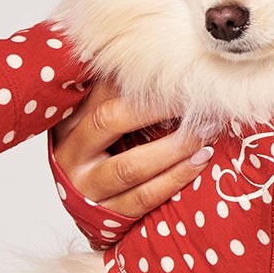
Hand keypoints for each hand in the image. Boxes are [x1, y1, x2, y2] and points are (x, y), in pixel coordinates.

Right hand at [49, 81, 212, 220]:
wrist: (90, 209)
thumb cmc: (101, 155)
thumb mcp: (99, 123)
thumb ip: (119, 96)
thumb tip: (161, 58)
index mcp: (68, 122)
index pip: (100, 89)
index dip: (137, 79)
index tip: (173, 68)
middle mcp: (71, 153)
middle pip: (110, 121)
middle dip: (155, 108)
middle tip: (192, 97)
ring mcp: (86, 188)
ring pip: (131, 166)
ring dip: (174, 147)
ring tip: (205, 130)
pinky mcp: (108, 214)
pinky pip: (145, 196)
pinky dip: (177, 176)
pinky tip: (200, 160)